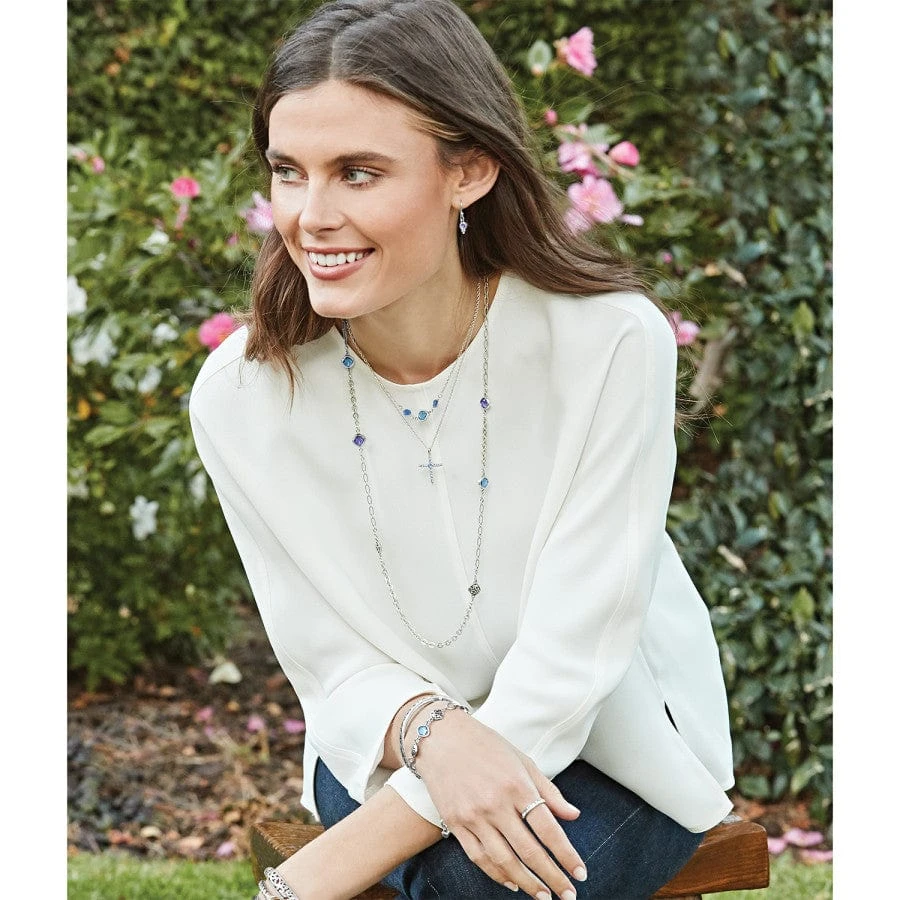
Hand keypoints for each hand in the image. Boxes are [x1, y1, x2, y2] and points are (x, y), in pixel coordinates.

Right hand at [414, 712, 586, 898]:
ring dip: (528, 883)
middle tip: (568, 895)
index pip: (548, 829)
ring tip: (543, 895)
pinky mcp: (455, 823)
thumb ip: (548, 791)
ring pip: (504, 861)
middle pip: (529, 851)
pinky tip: (512, 883)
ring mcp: (473, 816)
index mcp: (517, 784)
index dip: (566, 855)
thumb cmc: (485, 745)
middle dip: (553, 877)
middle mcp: (495, 803)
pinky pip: (479, 857)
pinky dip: (497, 875)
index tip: (581, 873)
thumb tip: (574, 816)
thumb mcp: (522, 760)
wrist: (440, 737)